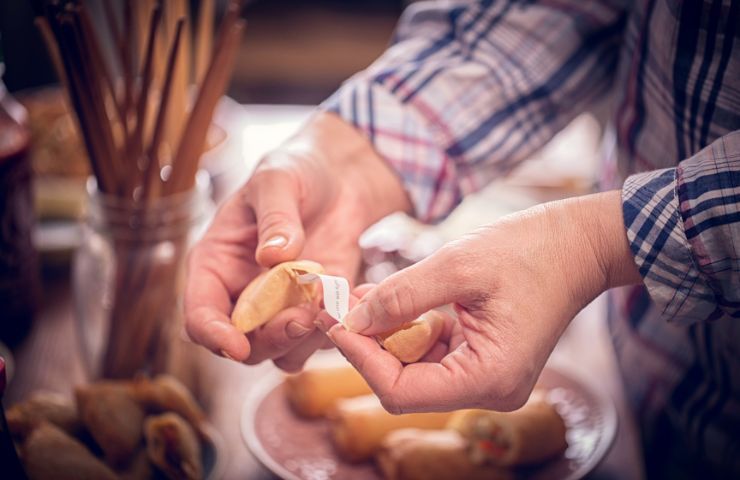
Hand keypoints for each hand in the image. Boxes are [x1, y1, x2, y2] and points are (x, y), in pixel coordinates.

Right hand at [184, 113, 408, 370]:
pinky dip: (334, 330)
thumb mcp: (278, 181)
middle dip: (270, 340)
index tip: (236, 344)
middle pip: (243, 343)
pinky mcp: (317, 308)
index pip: (201, 314)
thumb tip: (273, 257)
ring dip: (304, 341)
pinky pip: (320, 338)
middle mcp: (243, 293)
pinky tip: (349, 302)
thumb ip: (274, 217)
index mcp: (216, 264)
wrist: (338, 177)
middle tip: (301, 320)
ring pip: (282, 351)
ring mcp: (281, 306)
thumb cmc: (294, 172)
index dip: (213, 334)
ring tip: (329, 308)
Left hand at [317, 191, 640, 411]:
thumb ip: (401, 295)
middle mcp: (490, 390)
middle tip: (339, 308)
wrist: (575, 245)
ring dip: (384, 335)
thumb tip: (351, 320)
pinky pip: (433, 354)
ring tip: (360, 298)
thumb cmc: (530, 251)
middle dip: (368, 345)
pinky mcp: (484, 361)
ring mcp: (488, 378)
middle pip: (405, 384)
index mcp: (489, 378)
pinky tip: (390, 301)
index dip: (360, 359)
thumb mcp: (457, 265)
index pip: (402, 391)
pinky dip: (407, 330)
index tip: (334, 322)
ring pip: (415, 369)